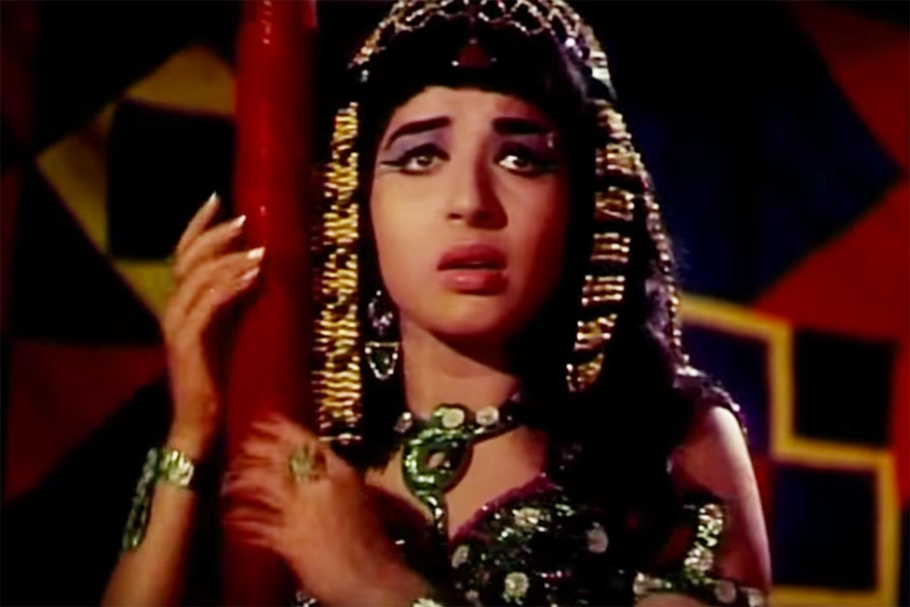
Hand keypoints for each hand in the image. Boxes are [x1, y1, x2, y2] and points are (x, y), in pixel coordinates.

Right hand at [161, 193, 263, 458]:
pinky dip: (230, 286)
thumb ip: (236, 304)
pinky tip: (252, 275)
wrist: (201, 426)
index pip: (185, 255)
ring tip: (258, 249)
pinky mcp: (188, 344)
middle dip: (216, 234)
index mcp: (184, 305)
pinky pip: (209, 306)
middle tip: (244, 219)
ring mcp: (178, 326)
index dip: (199, 225)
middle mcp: (174, 310)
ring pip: (199, 278)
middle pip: (189, 258)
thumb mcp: (231, 334)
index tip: (218, 198)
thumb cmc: (221, 383)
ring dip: (230, 259)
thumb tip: (262, 270)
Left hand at [221, 413, 428, 605]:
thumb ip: (339, 483)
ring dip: (243, 480)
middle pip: (279, 458)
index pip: (307, 441)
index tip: (265, 420)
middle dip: (256, 449)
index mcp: (342, 474)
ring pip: (262, 485)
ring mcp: (302, 511)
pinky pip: (255, 523)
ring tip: (232, 479)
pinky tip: (230, 517)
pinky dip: (240, 519)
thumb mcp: (363, 501)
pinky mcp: (287, 538)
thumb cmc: (375, 544)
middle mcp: (319, 487)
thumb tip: (321, 472)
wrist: (375, 579)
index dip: (281, 429)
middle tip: (243, 444)